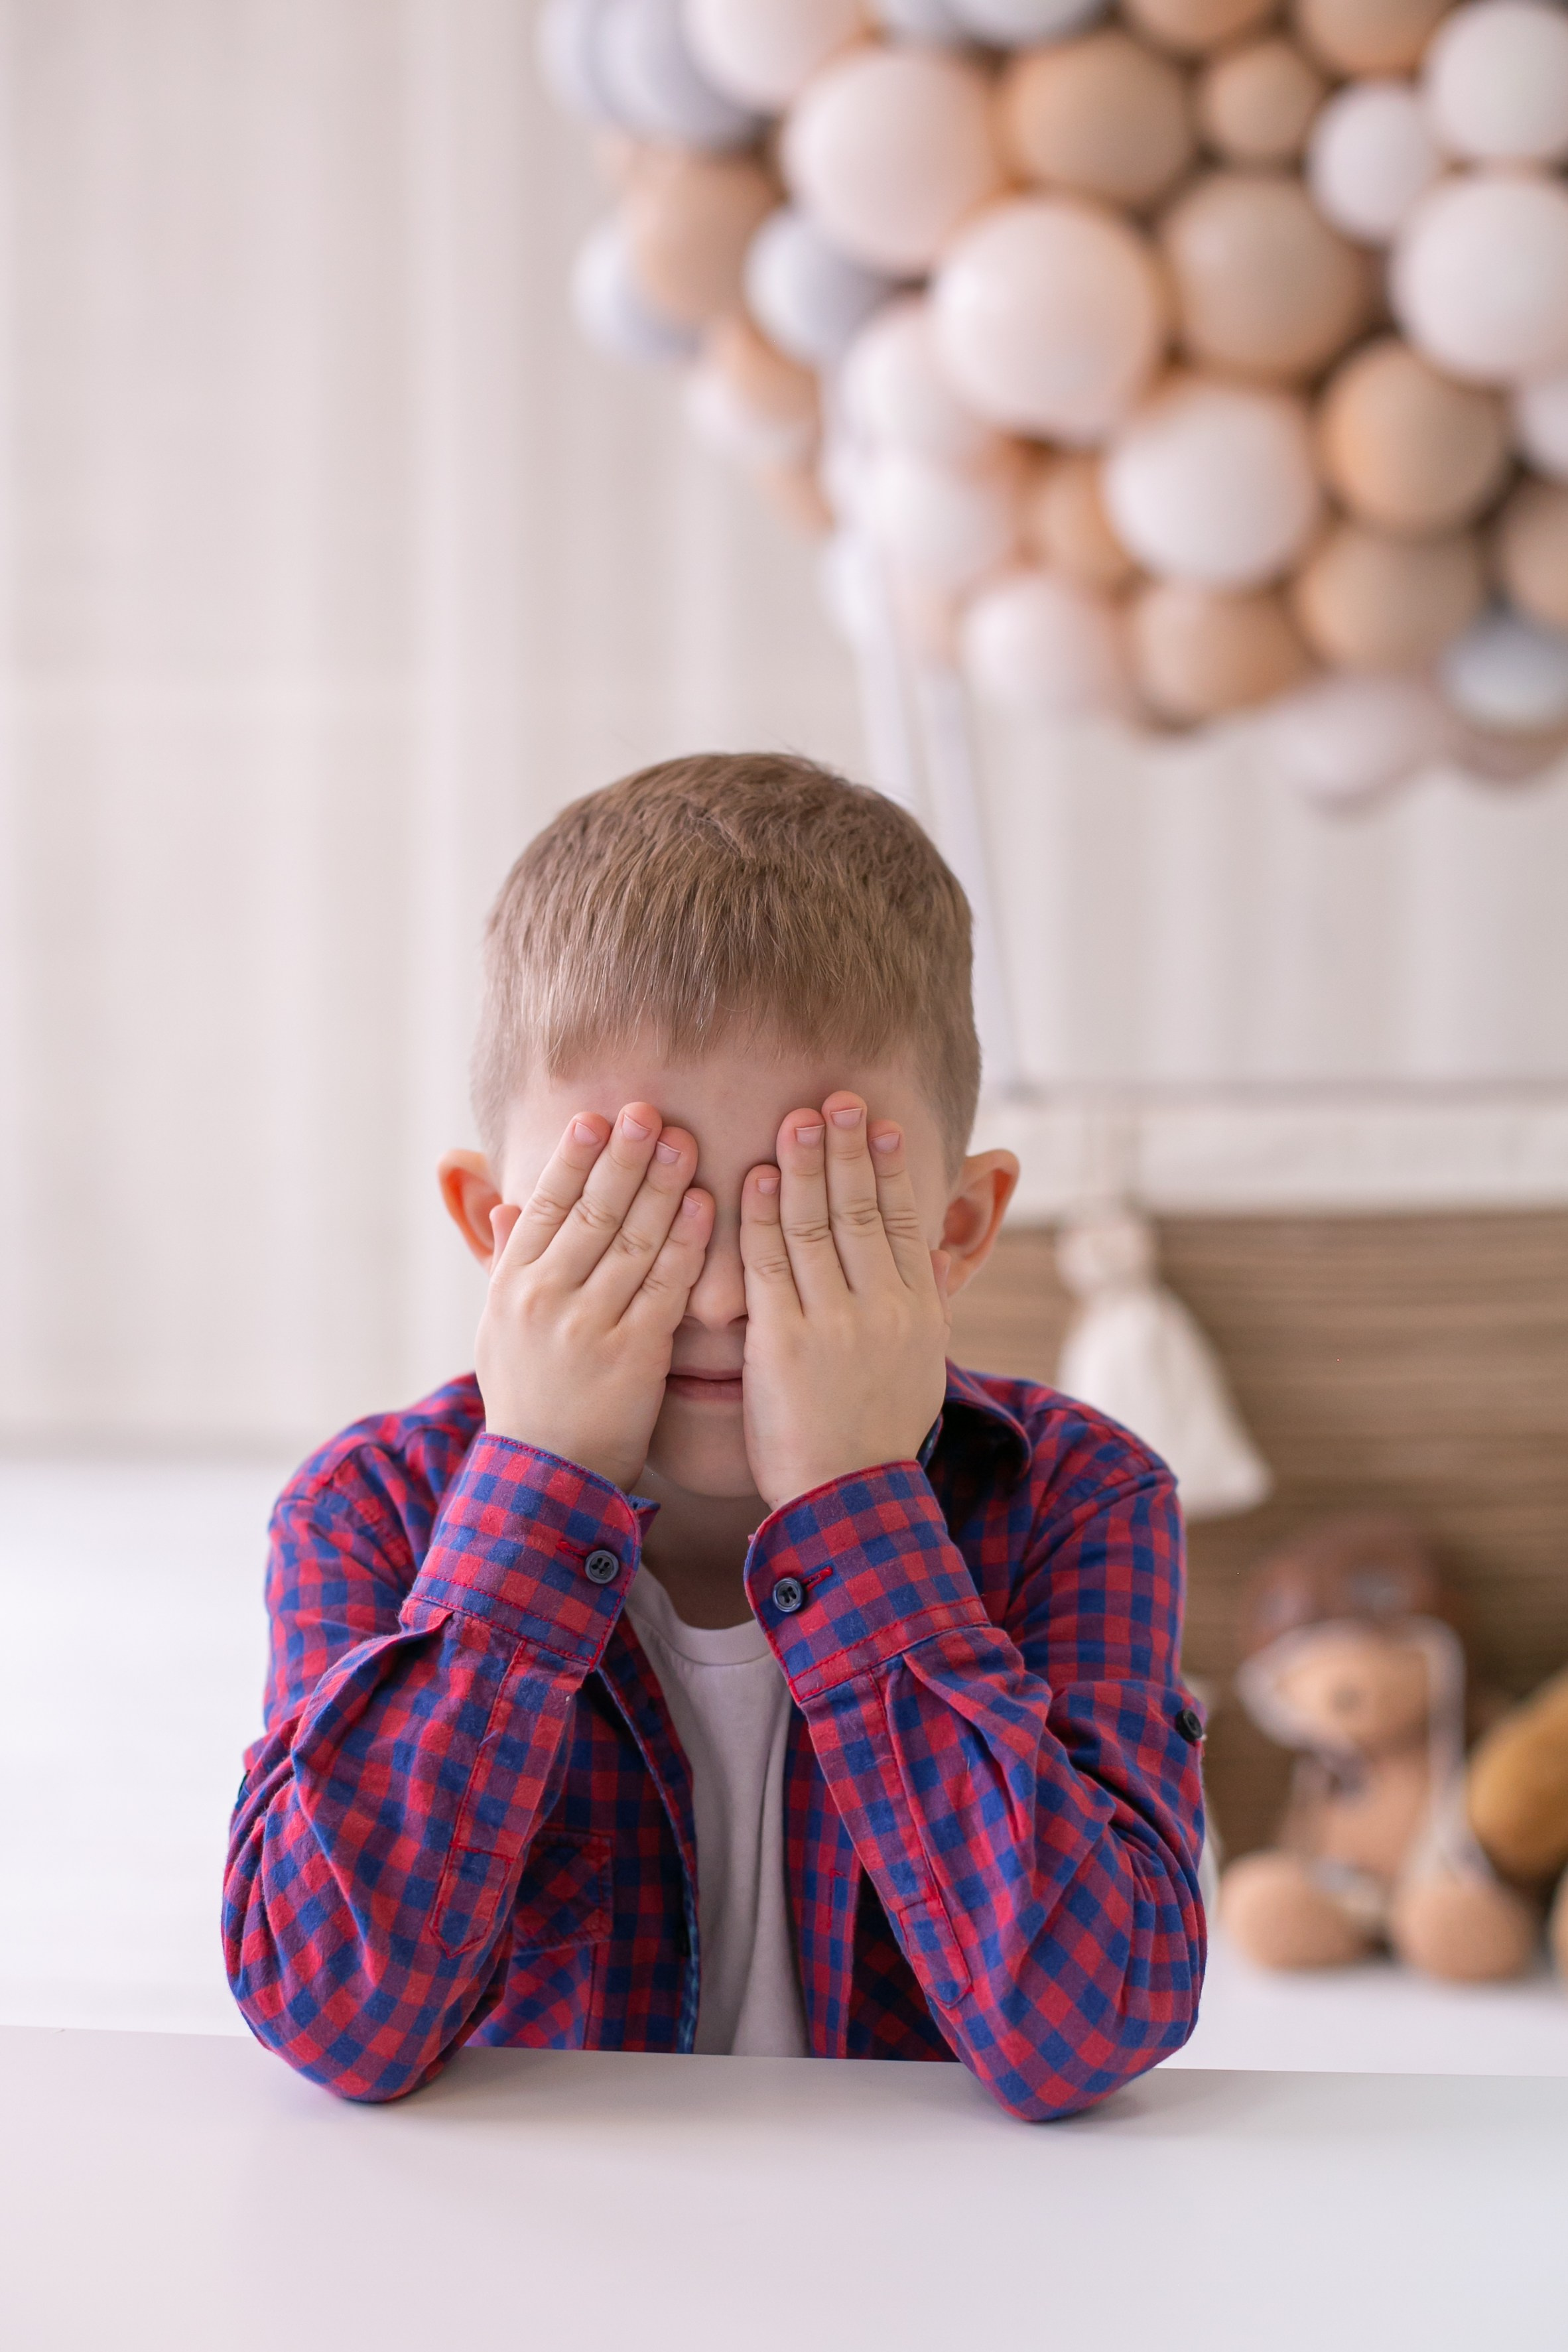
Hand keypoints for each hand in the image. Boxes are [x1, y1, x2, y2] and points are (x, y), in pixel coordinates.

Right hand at [475, 1105, 712, 1492]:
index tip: (598, 1117)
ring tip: (685, 1143)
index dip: (572, 1158)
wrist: (545, 1478)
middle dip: (623, 1158)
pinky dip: (686, 1244)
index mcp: (511, 1286)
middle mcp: (544, 1299)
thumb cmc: (527, 1397)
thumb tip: (501, 1200)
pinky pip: (665, 1288)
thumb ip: (504, 1261)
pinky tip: (707, 1207)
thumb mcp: (497, 1327)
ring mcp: (588, 1327)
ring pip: (630, 1242)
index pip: (544, 1206)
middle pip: (590, 1212)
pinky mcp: (633, 1356)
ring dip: (661, 1188)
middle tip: (650, 1111)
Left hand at [738, 1092, 949, 1511]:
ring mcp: (834, 1324)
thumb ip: (927, 1307)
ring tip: (797, 1119)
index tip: (881, 1122)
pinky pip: (769, 1266)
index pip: (905, 1220)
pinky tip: (752, 1179)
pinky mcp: (784, 1343)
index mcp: (919, 1310)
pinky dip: (759, 1218)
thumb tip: (935, 1258)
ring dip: (803, 1167)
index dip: (891, 1167)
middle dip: (848, 1149)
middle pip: (863, 1210)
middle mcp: (883, 1309)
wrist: (850, 1499)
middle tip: (837, 1098)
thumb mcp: (922, 1366)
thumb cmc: (878, 1432)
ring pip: (816, 1227)